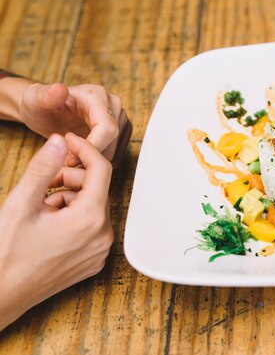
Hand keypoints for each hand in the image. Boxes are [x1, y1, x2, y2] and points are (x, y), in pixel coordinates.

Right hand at [0, 133, 112, 330]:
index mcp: (90, 218)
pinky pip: (92, 228)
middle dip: (70, 180)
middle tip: (43, 186)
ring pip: (93, 208)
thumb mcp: (21, 203)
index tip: (68, 140)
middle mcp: (103, 235)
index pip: (101, 169)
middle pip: (96, 189)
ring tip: (42, 212)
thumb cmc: (7, 253)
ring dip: (70, 200)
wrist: (2, 295)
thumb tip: (59, 142)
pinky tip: (49, 227)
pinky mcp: (94, 261)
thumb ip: (43, 168)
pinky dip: (74, 219)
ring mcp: (100, 251)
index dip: (84, 149)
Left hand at [19, 82, 131, 166]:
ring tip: (69, 161)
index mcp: (95, 95)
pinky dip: (98, 161)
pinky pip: (115, 152)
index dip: (91, 147)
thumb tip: (60, 89)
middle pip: (112, 140)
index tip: (69, 160)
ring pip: (115, 148)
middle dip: (90, 156)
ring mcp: (118, 116)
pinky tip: (80, 160)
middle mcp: (112, 103)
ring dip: (93, 161)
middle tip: (66, 164)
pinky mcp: (120, 129)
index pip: (107, 128)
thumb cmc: (37, 105)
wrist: (44, 111)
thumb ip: (45, 95)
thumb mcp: (33, 100)